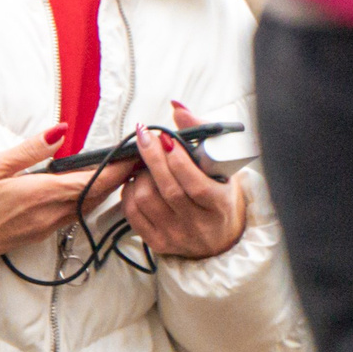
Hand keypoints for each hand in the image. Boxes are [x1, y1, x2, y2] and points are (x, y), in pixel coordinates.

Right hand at [0, 128, 134, 262]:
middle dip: (117, 178)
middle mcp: (50, 214)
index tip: (134, 155)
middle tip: (133, 160)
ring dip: (104, 191)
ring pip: (87, 208)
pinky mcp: (40, 234)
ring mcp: (47, 227)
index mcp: (41, 193)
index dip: (118, 169)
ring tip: (116, 172)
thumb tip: (59, 131)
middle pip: (97, 196)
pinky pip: (73, 216)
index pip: (93, 181)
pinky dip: (87, 201)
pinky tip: (85, 191)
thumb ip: (31, 149)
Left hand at [124, 103, 247, 259]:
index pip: (196, 185)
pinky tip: (137, 181)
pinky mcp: (158, 243)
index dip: (178, 160)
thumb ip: (202, 136)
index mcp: (220, 206)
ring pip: (147, 200)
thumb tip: (177, 108)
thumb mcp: (222, 167)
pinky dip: (130, 192)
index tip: (167, 138)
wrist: (221, 237)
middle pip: (168, 189)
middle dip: (153, 157)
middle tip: (146, 137)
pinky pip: (133, 214)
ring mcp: (177, 236)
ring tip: (145, 161)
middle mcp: (199, 224)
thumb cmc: (220, 194)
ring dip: (140, 174)